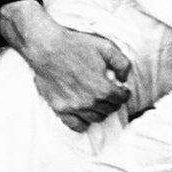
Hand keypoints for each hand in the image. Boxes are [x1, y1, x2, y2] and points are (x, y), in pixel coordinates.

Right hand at [0, 3, 130, 131]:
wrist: (47, 47)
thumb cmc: (75, 45)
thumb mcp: (106, 47)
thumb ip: (122, 64)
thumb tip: (125, 78)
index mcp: (103, 88)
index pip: (121, 99)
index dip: (124, 93)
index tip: (122, 90)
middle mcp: (90, 102)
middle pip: (109, 109)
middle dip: (113, 102)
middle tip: (110, 94)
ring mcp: (74, 107)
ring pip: (95, 118)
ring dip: (100, 111)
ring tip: (98, 102)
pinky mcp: (60, 109)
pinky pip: (76, 126)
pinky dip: (83, 122)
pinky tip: (84, 113)